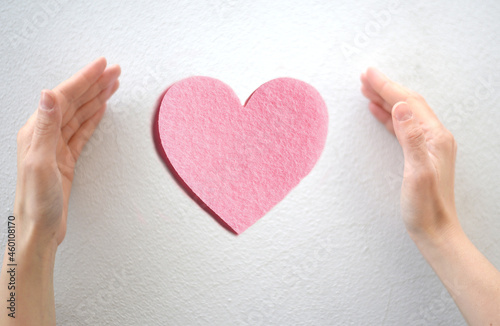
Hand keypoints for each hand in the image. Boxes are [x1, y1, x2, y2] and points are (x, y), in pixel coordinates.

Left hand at [14, 57, 120, 245]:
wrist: (39, 229)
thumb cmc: (36, 202)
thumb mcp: (40, 163)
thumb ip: (45, 127)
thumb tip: (48, 94)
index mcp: (36, 131)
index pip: (63, 97)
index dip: (83, 80)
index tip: (101, 66)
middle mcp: (45, 135)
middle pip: (74, 102)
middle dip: (94, 84)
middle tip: (114, 71)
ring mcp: (56, 146)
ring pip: (80, 114)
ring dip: (96, 98)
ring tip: (113, 84)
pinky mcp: (66, 158)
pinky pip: (82, 131)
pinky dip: (93, 117)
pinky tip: (101, 109)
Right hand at [360, 67, 458, 240]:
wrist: (435, 230)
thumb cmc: (426, 207)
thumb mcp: (417, 172)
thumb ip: (410, 137)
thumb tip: (401, 107)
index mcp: (434, 137)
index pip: (408, 102)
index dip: (387, 86)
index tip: (368, 75)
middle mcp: (434, 137)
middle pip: (407, 104)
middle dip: (385, 88)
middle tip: (364, 77)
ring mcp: (428, 145)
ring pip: (404, 113)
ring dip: (386, 100)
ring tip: (367, 90)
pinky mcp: (421, 154)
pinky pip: (403, 127)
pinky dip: (389, 116)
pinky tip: (379, 113)